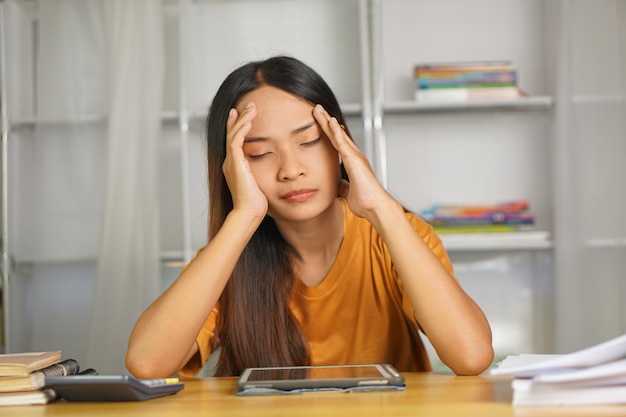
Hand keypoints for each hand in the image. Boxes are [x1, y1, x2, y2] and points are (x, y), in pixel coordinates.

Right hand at [223, 102, 267, 220]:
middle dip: (241, 117)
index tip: (246, 114)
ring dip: (243, 119)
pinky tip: (249, 120)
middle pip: (232, 133)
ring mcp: (231, 162)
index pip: (235, 140)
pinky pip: (236, 141)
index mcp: (235, 165)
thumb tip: (274, 169)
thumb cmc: (256, 204)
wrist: (248, 213)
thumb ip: (262, 173)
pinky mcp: (235, 164)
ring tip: (251, 107)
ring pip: (234, 133)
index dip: (238, 125)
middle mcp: (230, 162)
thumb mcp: (261, 183)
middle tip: (249, 104)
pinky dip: (242, 129)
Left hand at [313, 104, 394, 219]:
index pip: (337, 143)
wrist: (375, 207)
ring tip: (318, 109)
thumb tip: (338, 185)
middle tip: (317, 109)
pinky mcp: (354, 159)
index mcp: (353, 162)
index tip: (320, 122)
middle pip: (337, 134)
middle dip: (326, 121)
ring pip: (338, 134)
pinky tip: (330, 121)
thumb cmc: (366, 201)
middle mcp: (355, 156)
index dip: (328, 132)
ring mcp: (355, 156)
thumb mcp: (349, 192)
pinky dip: (335, 130)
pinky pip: (342, 142)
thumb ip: (343, 186)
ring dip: (328, 121)